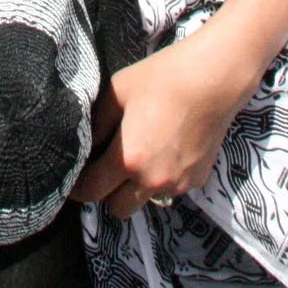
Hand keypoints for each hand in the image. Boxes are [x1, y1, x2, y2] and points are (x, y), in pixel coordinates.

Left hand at [73, 33, 247, 218]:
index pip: (92, 191)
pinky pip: (170, 189)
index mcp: (128, 159)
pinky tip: (166, 149)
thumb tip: (84, 143)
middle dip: (108, 192)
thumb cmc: (162, 78)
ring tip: (141, 155)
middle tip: (107, 167)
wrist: (212, 79)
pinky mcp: (197, 180)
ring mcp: (178, 184)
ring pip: (145, 201)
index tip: (75, 180)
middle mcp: (152, 180)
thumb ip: (96, 123)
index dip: (78, 188)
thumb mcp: (117, 91)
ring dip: (136, 189)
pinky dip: (162, 178)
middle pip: (118, 208)